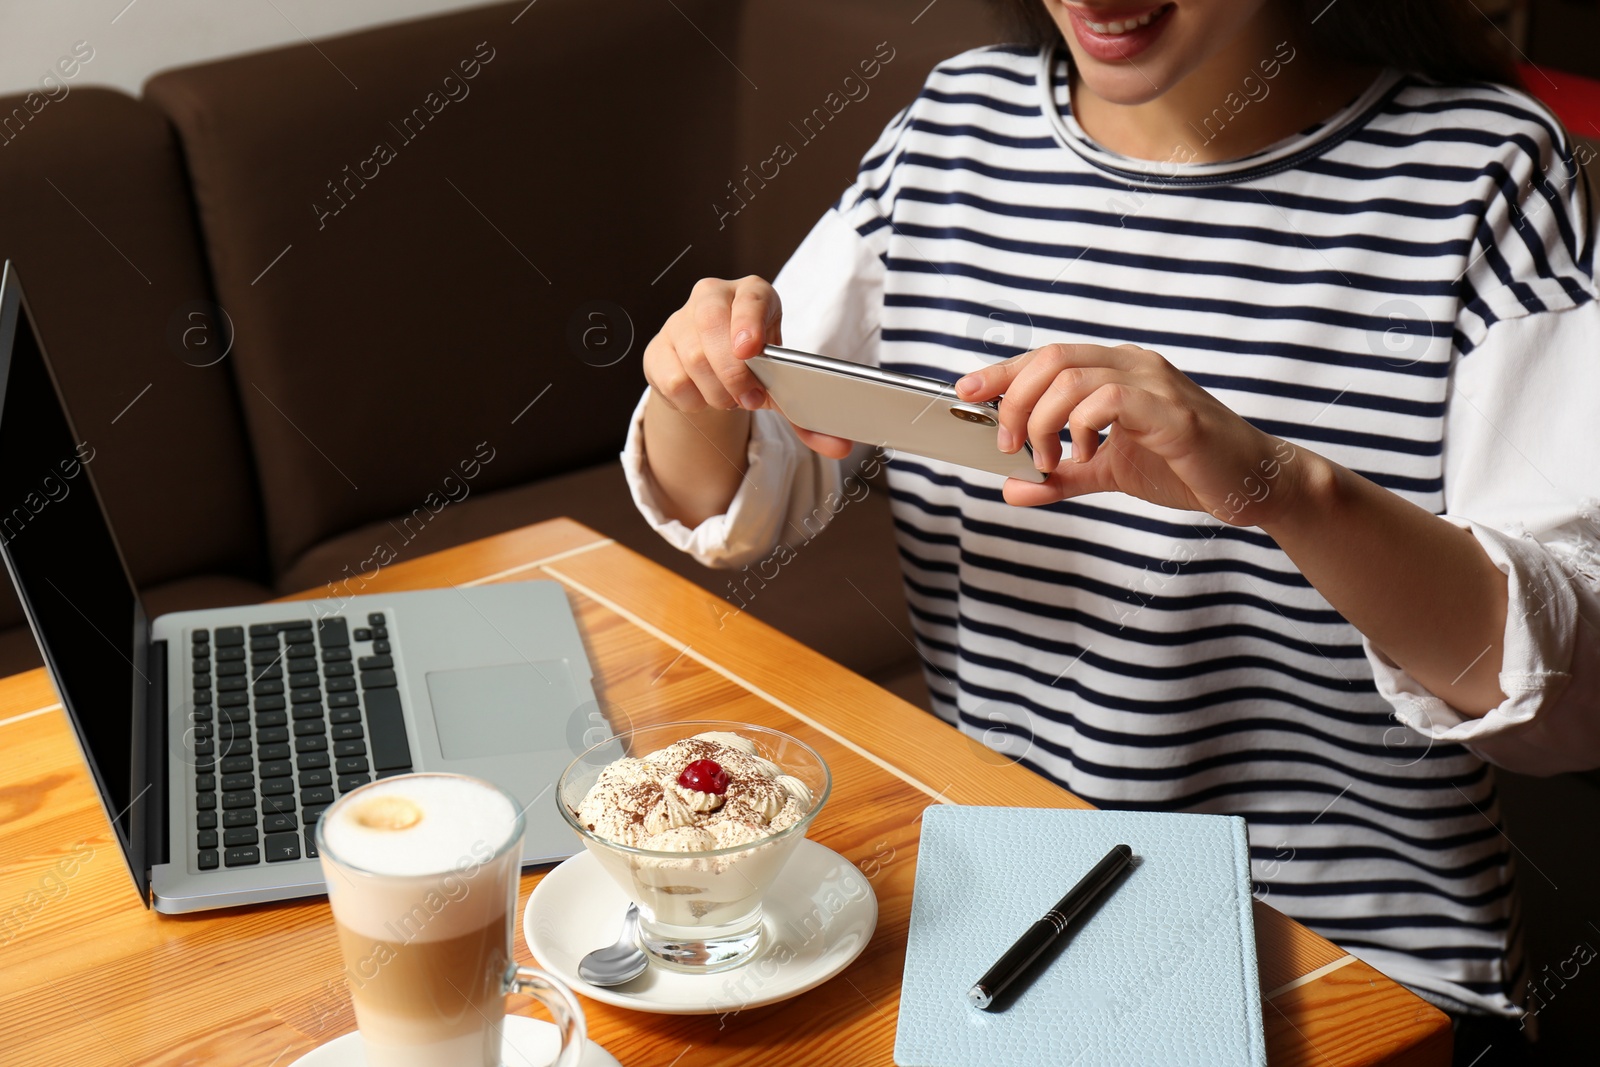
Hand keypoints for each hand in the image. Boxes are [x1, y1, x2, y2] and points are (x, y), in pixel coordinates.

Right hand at [642, 276, 851, 458]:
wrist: (712, 373)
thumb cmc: (753, 370)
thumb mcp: (782, 384)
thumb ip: (809, 415)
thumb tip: (840, 447)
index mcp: (752, 295)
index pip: (750, 296)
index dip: (750, 320)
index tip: (751, 349)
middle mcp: (712, 297)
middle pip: (711, 326)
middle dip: (733, 372)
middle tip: (749, 399)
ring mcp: (679, 321)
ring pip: (692, 358)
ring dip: (716, 392)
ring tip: (729, 399)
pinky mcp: (657, 349)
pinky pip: (672, 379)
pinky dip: (693, 401)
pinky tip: (704, 398)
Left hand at [955, 342, 1310, 524]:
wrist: (1249, 484)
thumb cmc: (1183, 467)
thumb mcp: (1107, 472)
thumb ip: (1060, 477)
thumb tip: (1010, 487)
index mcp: (1115, 370)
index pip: (1046, 357)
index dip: (1001, 371)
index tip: (965, 392)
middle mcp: (1133, 365)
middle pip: (1050, 360)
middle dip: (1014, 403)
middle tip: (1009, 446)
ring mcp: (1155, 383)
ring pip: (1073, 378)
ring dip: (1043, 422)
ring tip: (1046, 458)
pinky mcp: (1173, 412)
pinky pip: (1112, 401)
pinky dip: (1083, 428)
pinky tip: (1086, 454)